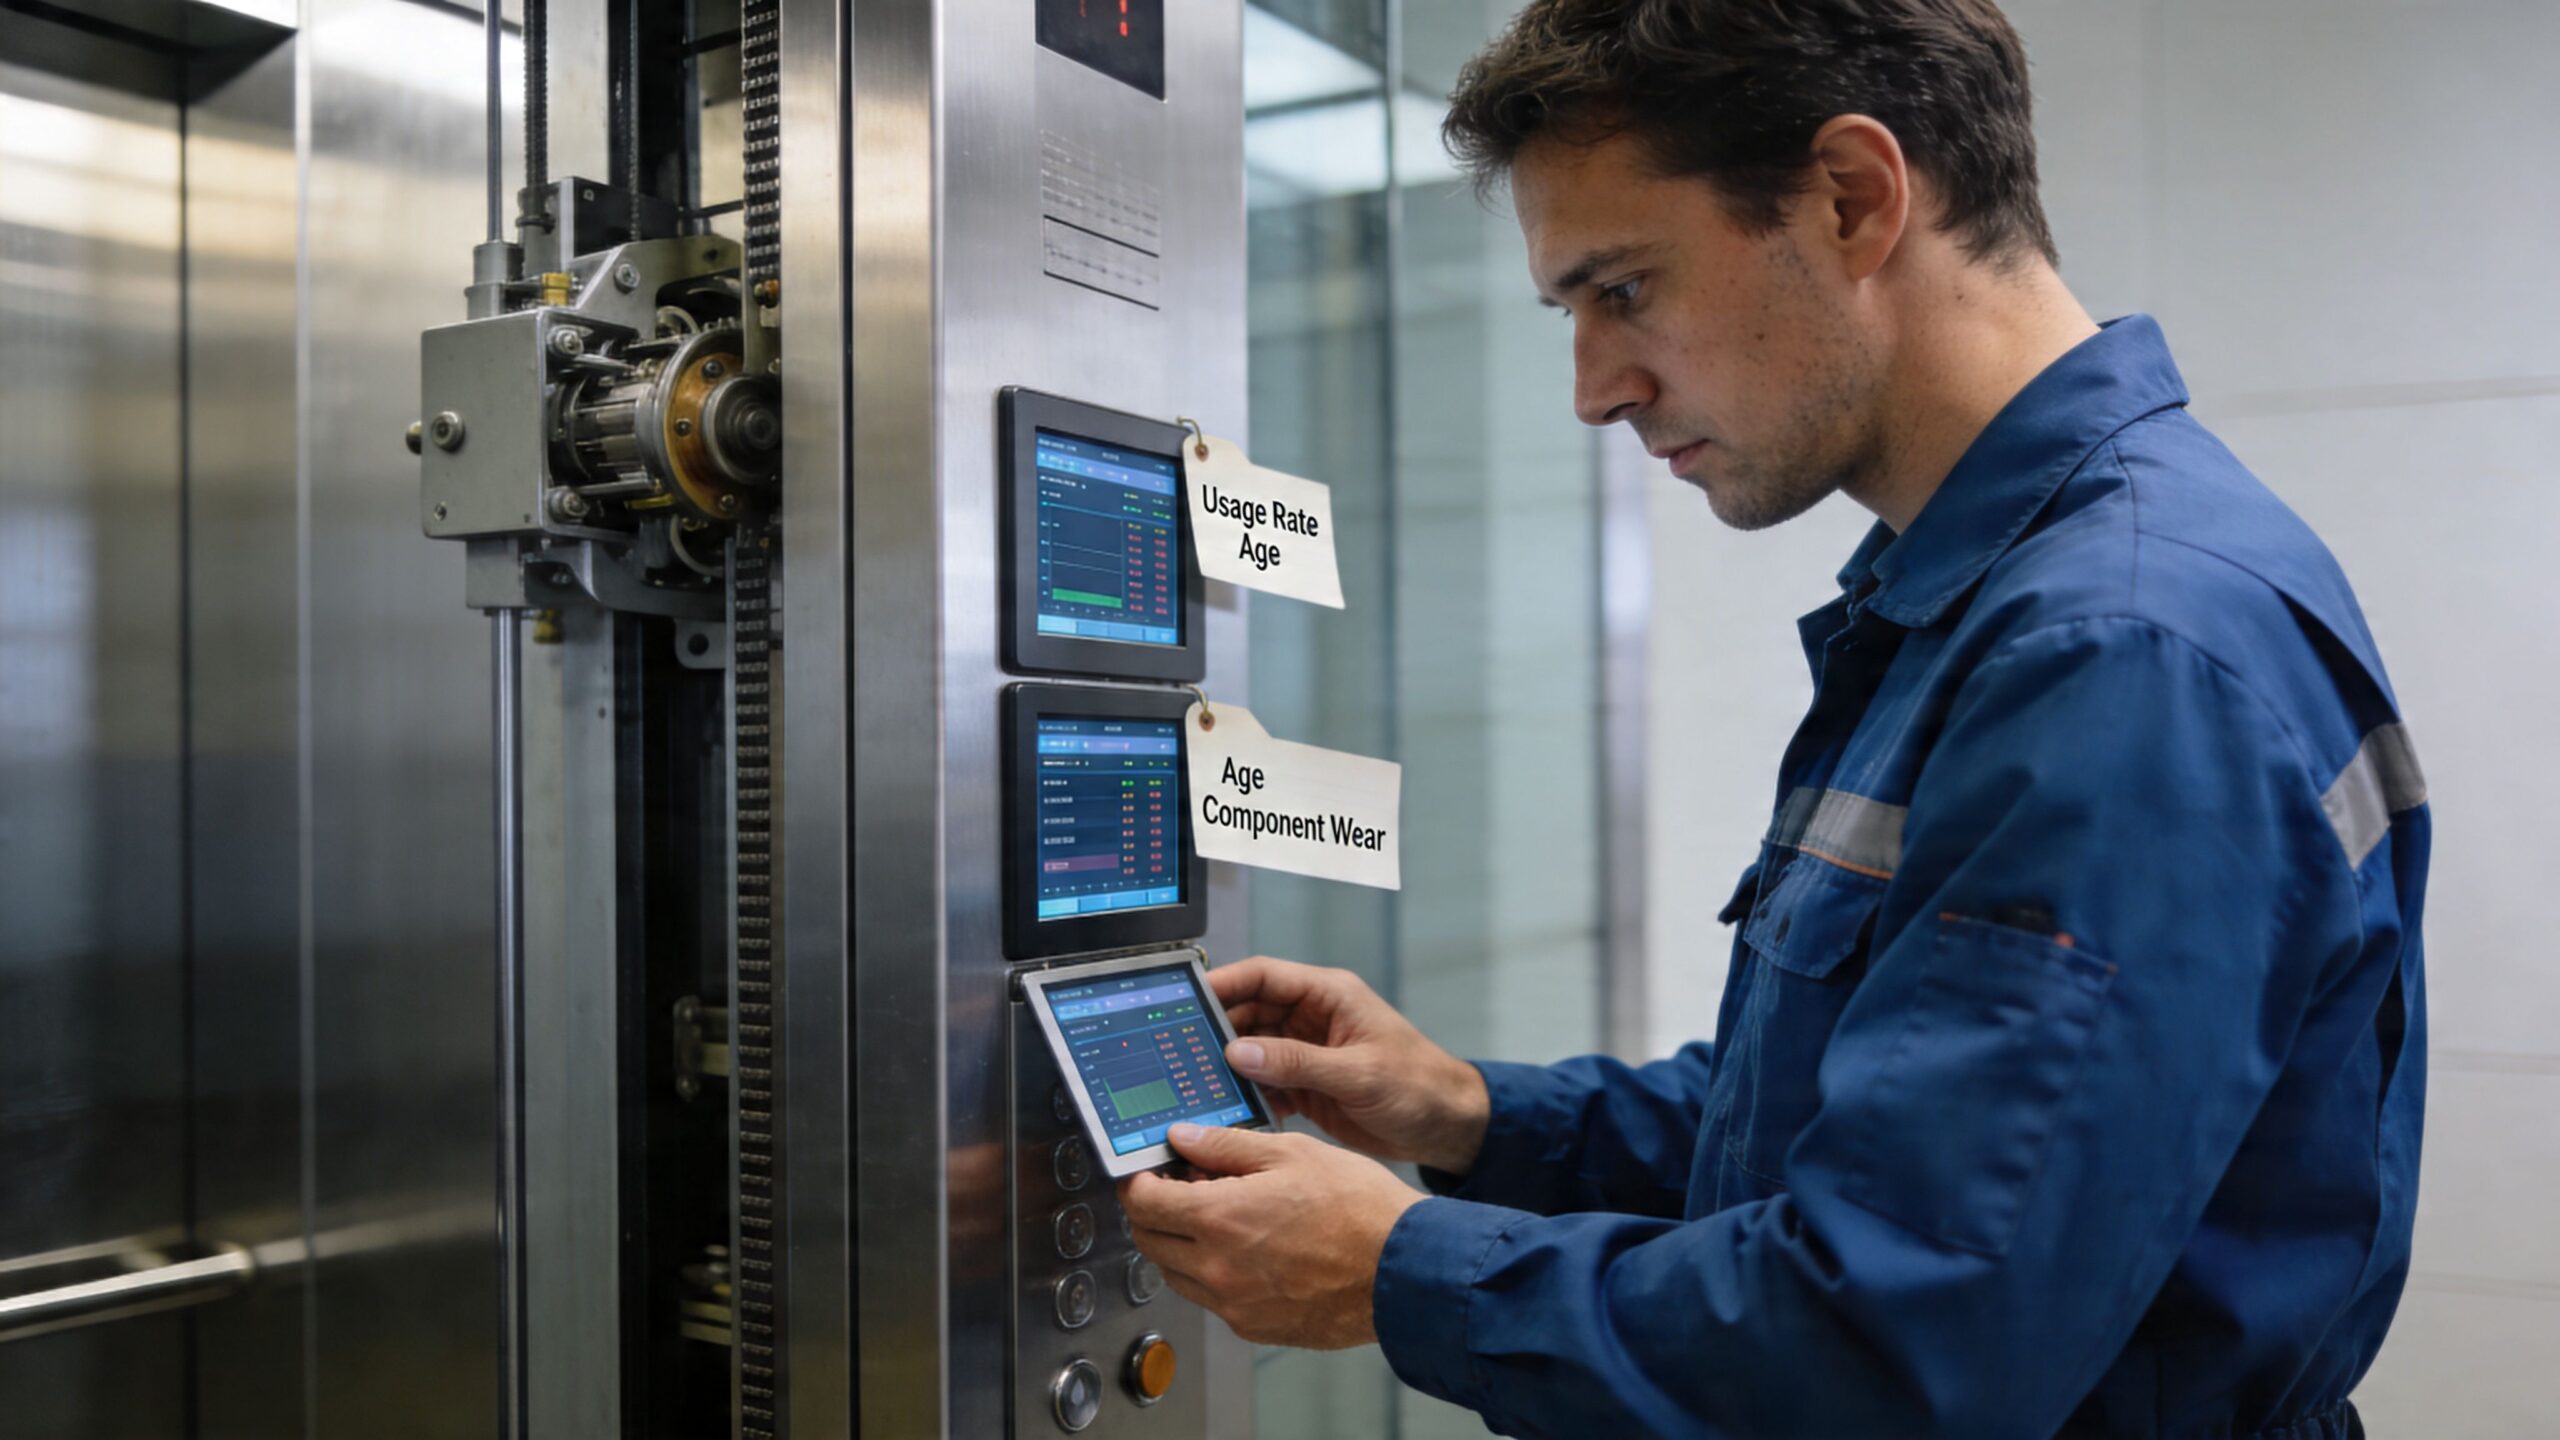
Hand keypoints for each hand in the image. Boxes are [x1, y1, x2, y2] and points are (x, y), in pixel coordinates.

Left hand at [1119, 1124, 1423, 1348]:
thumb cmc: (1359, 1208)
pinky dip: (1214, 1275)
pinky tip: (1250, 1251)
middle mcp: (1216, 1269)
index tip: (1150, 1171)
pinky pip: (1212, 1300)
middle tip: (1185, 1188)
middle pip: (1150, 1241)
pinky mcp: (1254, 1328)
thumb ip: (1226, 1146)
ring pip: (1176, 1275)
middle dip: (1155, 1212)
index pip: (1142, 1204)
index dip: (1138, 1182)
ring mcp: (1233, 1305)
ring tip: (1224, 1218)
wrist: (1404, 1271)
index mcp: (1218, 1219)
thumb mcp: (1292, 1153)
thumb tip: (1182, 1138)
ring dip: (1183, 1245)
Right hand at [1211, 957, 1489, 1175]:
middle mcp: (1312, 1019)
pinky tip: (1229, 1111)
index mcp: (1328, 995)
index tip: (1189, 998)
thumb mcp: (1359, 1073)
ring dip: (1228, 1067)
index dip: (1225, 982)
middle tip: (1181, 1051)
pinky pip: (1264, 1084)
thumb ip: (1299, 1062)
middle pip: (1249, 1013)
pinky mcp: (1306, 1086)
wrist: (1447, 1127)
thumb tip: (1240, 1051)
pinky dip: (1246, 1095)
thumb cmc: (1419, 1086)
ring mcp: (1307, 1053)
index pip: (1264, 976)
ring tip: (1197, 1084)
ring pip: (1252, 1050)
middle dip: (1216, 1030)